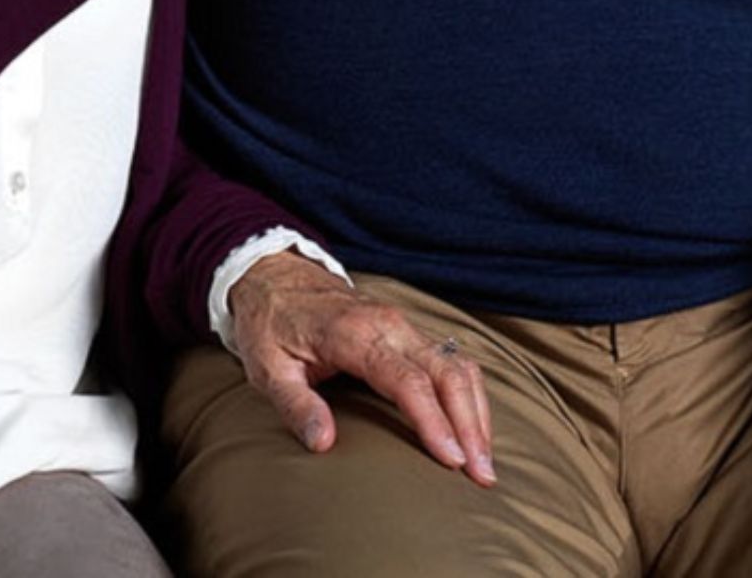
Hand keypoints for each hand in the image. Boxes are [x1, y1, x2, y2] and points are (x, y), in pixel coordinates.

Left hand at [224, 251, 495, 486]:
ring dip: (477, 413)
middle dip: (471, 425)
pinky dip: (470, 396)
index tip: (452, 460)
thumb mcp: (267, 368)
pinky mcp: (409, 332)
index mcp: (354, 335)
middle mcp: (388, 326)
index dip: (434, 421)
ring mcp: (403, 326)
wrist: (274, 276)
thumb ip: (296, 405)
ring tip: (484, 461)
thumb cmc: (270, 326)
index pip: (407, 381)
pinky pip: (453, 361)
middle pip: (447, 373)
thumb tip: (322, 443)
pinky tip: (474, 429)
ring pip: (458, 365)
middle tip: (482, 474)